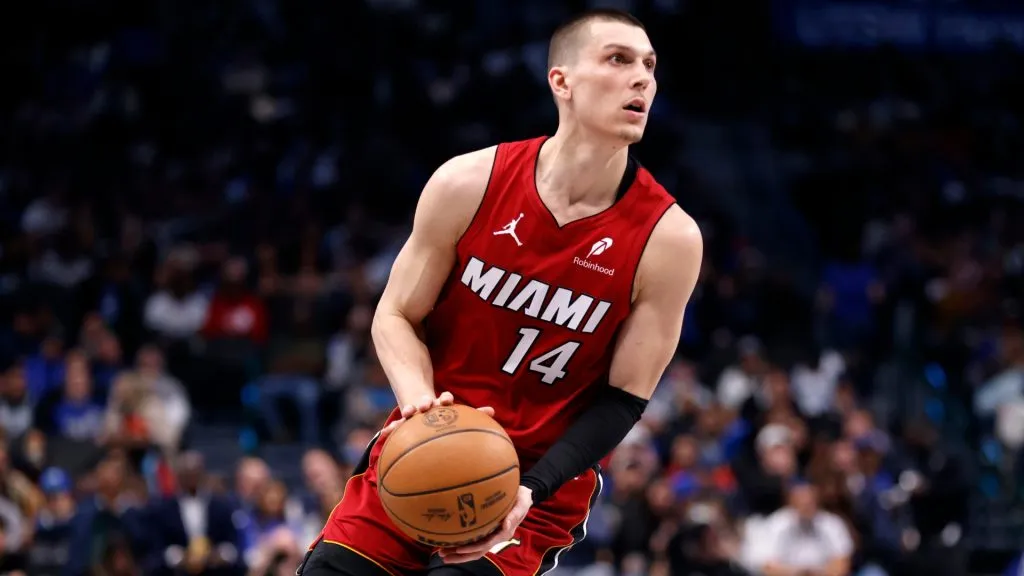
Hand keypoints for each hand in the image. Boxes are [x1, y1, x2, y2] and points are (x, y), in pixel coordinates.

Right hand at [379, 391, 494, 440]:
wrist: (421, 402)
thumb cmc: (444, 414)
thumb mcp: (457, 414)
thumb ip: (474, 414)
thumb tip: (493, 412)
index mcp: (440, 404)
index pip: (443, 399)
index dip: (445, 399)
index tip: (446, 400)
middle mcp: (426, 406)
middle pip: (425, 403)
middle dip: (424, 403)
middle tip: (424, 406)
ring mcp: (414, 413)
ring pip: (410, 412)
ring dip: (408, 412)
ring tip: (406, 414)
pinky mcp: (403, 421)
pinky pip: (396, 426)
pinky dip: (391, 429)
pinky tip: (384, 434)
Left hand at [439, 486, 532, 563]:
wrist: (523, 496)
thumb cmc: (521, 498)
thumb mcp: (522, 503)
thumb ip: (514, 514)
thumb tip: (506, 525)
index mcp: (504, 533)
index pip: (486, 544)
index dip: (472, 548)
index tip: (459, 549)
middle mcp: (496, 537)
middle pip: (477, 552)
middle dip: (460, 556)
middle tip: (443, 555)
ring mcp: (491, 535)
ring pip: (473, 549)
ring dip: (458, 553)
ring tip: (441, 553)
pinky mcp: (487, 531)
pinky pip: (473, 541)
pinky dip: (461, 544)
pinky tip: (449, 543)